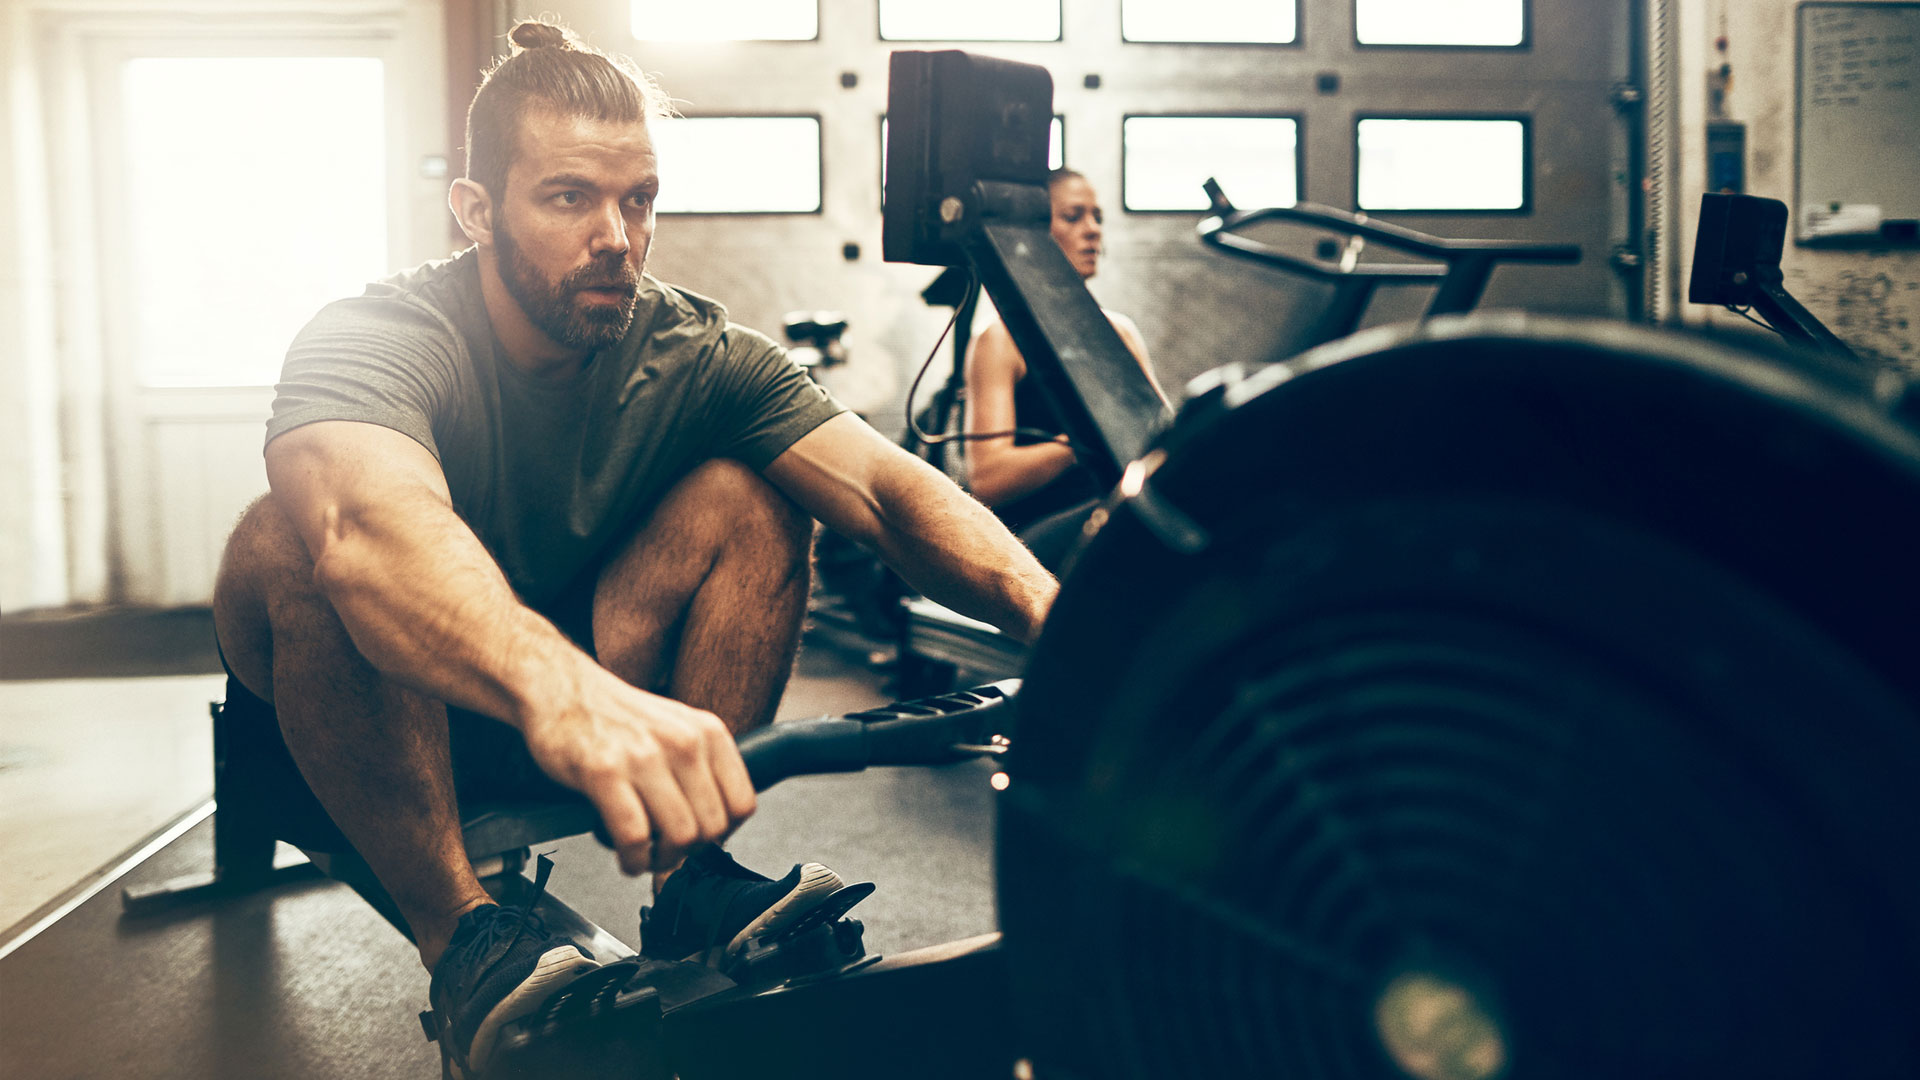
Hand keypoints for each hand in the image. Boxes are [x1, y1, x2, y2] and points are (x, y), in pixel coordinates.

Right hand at [519, 665, 756, 874]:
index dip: (724, 835)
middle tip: (670, 856)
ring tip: (648, 858)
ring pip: (680, 836)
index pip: (742, 804)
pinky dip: (634, 859)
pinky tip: (627, 857)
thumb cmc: (617, 716)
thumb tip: (716, 828)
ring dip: (663, 862)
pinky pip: (634, 836)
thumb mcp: (677, 728)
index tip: (704, 842)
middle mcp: (683, 742)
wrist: (561, 687)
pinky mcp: (605, 772)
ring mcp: (644, 756)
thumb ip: (701, 770)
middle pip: (713, 827)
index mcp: (707, 732)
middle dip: (691, 854)